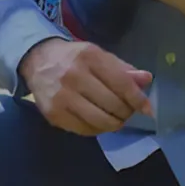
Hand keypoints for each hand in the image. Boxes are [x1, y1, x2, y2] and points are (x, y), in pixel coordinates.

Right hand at [19, 38, 153, 135]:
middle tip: (127, 112)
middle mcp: (74, 76)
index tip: (147, 109)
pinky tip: (99, 122)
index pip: (121, 83)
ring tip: (116, 119)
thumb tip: (146, 80)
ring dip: (114, 123)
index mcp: (89, 57)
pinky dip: (98, 129)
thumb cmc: (74, 58)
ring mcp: (62, 97)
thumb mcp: (98, 55)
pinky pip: (85, 130)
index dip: (138, 99)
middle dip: (126, 112)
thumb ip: (122, 69)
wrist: (37, 61)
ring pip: (100, 121)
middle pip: (113, 104)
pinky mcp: (54, 114)